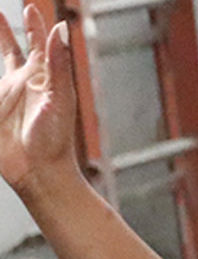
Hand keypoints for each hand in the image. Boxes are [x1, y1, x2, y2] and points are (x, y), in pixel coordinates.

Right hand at [0, 7, 76, 193]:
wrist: (39, 172)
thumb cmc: (56, 139)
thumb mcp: (59, 98)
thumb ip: (58, 64)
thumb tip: (61, 29)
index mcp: (42, 78)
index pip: (38, 44)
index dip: (34, 25)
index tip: (31, 9)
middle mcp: (23, 84)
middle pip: (10, 50)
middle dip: (4, 32)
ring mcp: (5, 97)